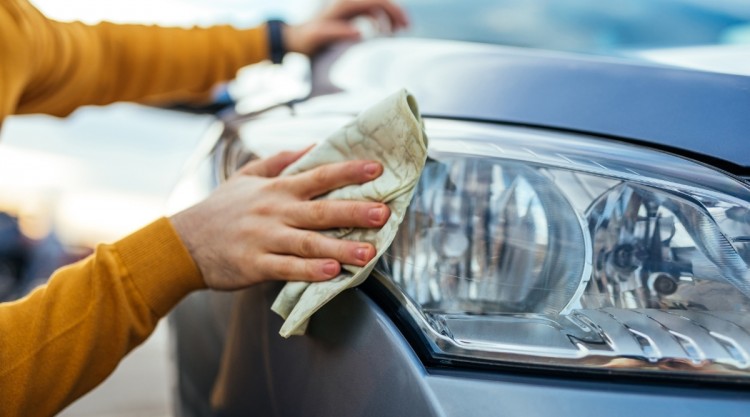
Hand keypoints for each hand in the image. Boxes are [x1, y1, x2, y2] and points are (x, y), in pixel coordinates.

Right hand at [170, 149, 390, 290]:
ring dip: (340, 247)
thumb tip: (313, 146)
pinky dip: (310, 271)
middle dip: (354, 211)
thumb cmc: (220, 210)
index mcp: (276, 189)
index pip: (319, 175)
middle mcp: (274, 211)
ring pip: (309, 243)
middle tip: (383, 213)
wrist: (183, 243)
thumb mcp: (246, 176)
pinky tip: (332, 273)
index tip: (377, 169)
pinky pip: (288, 269)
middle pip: (320, 210)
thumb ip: (280, 161)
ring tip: (369, 252)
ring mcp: (264, 239)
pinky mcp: (255, 265)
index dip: (348, 171)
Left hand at [284, 0, 409, 55]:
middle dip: (395, 12)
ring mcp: (349, 7)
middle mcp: (348, 2)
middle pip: (380, 1)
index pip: (376, 1)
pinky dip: (380, 20)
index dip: (393, 10)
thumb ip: (337, 33)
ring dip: (389, 16)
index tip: (404, 25)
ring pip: (377, 6)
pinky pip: (370, 12)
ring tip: (397, 32)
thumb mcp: (319, 37)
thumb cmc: (305, 40)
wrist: (294, 39)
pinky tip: (384, 32)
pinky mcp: (349, 14)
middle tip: (406, 29)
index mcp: (345, 4)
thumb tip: (360, 32)